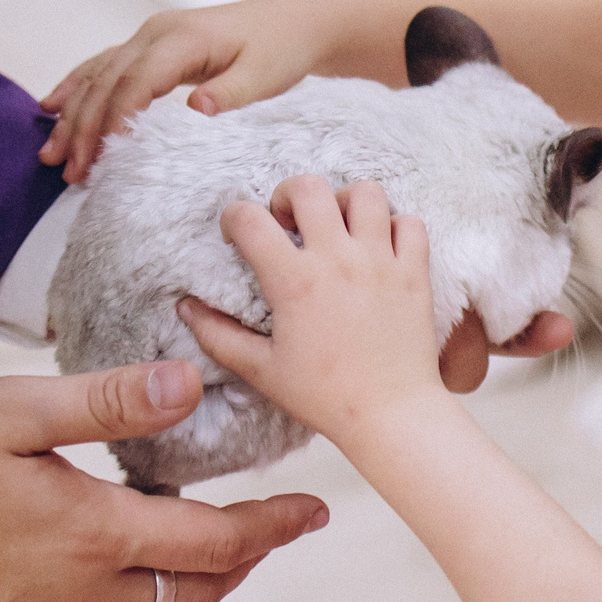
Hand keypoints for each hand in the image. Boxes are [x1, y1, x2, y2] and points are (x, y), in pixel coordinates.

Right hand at [0, 361, 328, 601]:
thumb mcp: (9, 410)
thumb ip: (106, 402)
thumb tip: (189, 383)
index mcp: (92, 535)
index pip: (216, 540)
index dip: (274, 525)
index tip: (316, 511)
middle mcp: (79, 595)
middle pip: (198, 592)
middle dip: (244, 559)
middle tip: (269, 526)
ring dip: (192, 590)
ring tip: (199, 545)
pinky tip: (117, 573)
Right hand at [38, 0, 324, 183]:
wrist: (293, 20)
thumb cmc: (281, 49)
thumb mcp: (266, 74)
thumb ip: (231, 92)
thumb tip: (195, 108)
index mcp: (183, 39)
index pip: (137, 82)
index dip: (115, 119)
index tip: (101, 157)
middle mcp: (157, 32)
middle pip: (108, 81)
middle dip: (83, 127)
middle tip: (69, 171)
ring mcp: (151, 36)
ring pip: (98, 74)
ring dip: (72, 113)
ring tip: (51, 154)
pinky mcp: (151, 45)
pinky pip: (104, 65)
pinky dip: (78, 87)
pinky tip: (51, 107)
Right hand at [182, 177, 574, 414]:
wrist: (390, 414)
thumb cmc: (324, 396)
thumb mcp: (261, 370)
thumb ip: (217, 336)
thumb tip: (187, 307)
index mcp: (294, 281)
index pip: (250, 219)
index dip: (233, 217)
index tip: (237, 234)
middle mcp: (338, 259)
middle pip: (308, 187)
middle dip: (288, 194)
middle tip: (288, 221)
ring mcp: (381, 260)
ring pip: (367, 193)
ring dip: (346, 201)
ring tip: (338, 227)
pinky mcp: (415, 271)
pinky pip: (410, 222)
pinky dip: (395, 226)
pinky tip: (380, 247)